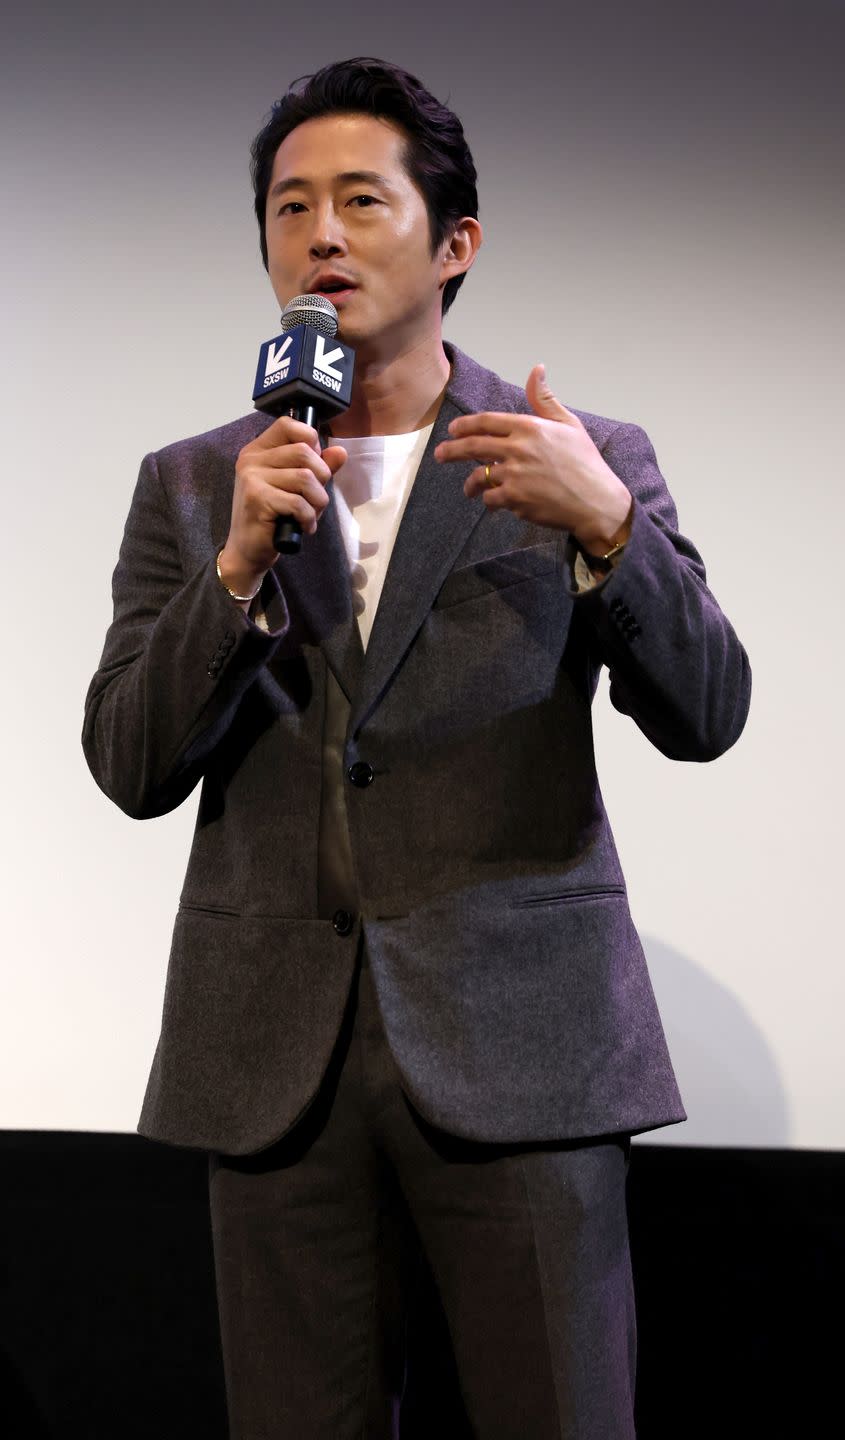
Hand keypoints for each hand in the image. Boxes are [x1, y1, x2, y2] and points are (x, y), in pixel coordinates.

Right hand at [218, 416, 347, 595]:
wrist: (248, 550)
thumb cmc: (273, 517)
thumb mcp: (297, 488)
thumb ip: (317, 467)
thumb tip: (340, 451)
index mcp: (259, 450)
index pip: (288, 424)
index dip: (310, 440)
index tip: (314, 465)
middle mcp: (252, 459)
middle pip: (304, 451)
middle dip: (321, 477)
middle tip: (315, 498)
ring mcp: (252, 478)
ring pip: (305, 477)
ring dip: (317, 501)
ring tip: (310, 514)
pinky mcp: (257, 499)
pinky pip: (298, 502)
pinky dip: (308, 518)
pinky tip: (304, 526)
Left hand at [434, 364, 631, 551]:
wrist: (596, 501)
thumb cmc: (585, 462)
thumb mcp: (569, 424)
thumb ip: (545, 399)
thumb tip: (537, 369)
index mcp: (530, 427)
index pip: (486, 422)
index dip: (465, 426)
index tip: (453, 430)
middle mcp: (518, 449)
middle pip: (472, 447)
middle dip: (451, 451)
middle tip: (439, 454)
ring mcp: (514, 475)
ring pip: (478, 477)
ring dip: (470, 484)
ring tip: (469, 489)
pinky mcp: (515, 499)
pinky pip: (491, 499)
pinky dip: (491, 501)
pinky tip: (495, 503)